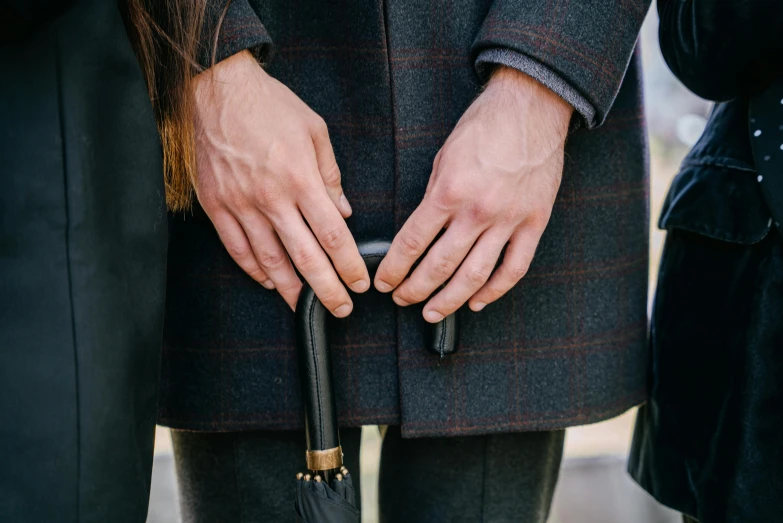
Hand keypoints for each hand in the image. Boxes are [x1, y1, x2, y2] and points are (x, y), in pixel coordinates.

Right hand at [193, 51, 368, 315]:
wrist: (219, 88)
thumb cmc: (270, 105)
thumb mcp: (315, 131)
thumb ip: (331, 175)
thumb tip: (343, 212)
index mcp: (301, 179)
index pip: (332, 235)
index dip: (349, 265)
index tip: (360, 284)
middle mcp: (272, 198)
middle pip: (305, 257)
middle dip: (327, 289)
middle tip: (341, 309)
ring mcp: (241, 204)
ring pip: (269, 260)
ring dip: (290, 288)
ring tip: (305, 306)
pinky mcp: (216, 204)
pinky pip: (236, 247)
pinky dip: (253, 270)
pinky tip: (268, 281)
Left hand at [374, 66, 572, 321]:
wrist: (532, 106)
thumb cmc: (485, 125)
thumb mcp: (444, 156)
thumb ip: (433, 197)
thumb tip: (421, 232)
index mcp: (449, 191)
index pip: (411, 243)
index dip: (393, 268)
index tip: (384, 281)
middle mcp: (477, 211)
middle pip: (439, 266)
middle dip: (414, 289)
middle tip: (401, 299)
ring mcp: (508, 220)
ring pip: (475, 276)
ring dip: (449, 301)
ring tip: (432, 312)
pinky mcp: (534, 222)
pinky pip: (514, 268)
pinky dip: (495, 291)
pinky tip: (478, 301)